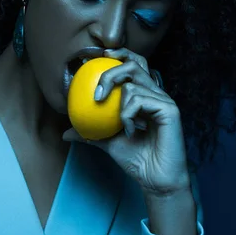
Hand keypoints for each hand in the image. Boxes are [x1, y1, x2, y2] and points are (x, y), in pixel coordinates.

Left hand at [63, 48, 190, 196]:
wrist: (155, 180)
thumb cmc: (137, 161)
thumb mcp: (108, 143)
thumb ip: (90, 133)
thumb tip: (65, 132)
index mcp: (145, 96)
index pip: (135, 65)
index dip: (121, 54)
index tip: (101, 55)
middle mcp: (156, 94)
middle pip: (134, 64)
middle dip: (111, 72)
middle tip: (98, 94)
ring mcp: (164, 100)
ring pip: (133, 84)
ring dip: (119, 106)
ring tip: (121, 126)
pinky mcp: (170, 109)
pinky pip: (139, 99)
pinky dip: (128, 115)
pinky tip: (131, 131)